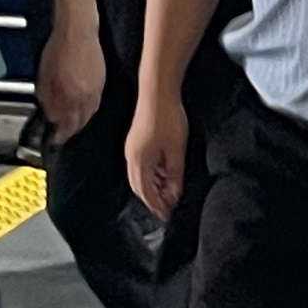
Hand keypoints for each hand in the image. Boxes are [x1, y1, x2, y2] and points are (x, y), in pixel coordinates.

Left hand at [36, 25, 105, 140]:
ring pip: (90, 114)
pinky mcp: (102, 81)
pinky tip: (82, 106)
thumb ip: (47, 100)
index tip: (53, 139)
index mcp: (71, 99)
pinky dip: (88, 108)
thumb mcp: (44, 78)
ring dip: (80, 120)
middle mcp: (87, 99)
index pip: (66, 127)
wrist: (78, 32)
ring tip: (71, 121)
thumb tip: (50, 115)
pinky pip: (96, 102)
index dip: (59, 136)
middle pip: (80, 123)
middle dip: (70, 130)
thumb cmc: (58, 50)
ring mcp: (96, 90)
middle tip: (61, 132)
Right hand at [127, 91, 186, 219]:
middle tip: (167, 208)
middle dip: (153, 200)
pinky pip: (140, 166)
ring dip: (152, 187)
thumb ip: (175, 175)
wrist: (157, 92)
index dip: (157, 206)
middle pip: (139, 188)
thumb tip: (174, 194)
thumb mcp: (177, 151)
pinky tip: (163, 174)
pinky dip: (151, 175)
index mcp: (139, 163)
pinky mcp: (135, 141)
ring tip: (168, 192)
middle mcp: (131, 158)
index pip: (146, 193)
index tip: (167, 215)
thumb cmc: (168, 119)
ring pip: (139, 177)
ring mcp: (131, 149)